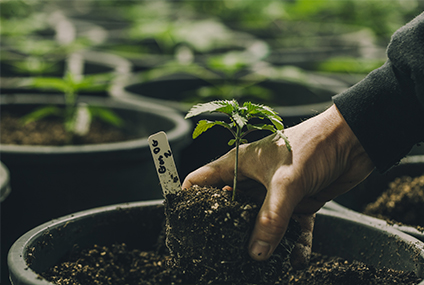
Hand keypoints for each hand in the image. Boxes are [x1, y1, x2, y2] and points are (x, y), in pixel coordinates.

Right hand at [182, 104, 373, 267]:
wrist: (354, 140)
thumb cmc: (312, 147)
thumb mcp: (286, 182)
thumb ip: (270, 218)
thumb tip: (255, 254)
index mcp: (238, 164)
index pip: (200, 182)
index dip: (188, 201)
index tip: (183, 226)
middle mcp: (251, 179)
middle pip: (229, 208)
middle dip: (227, 231)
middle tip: (222, 254)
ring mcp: (274, 192)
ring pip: (260, 222)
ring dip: (263, 243)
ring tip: (261, 265)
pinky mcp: (296, 202)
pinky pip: (290, 228)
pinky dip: (294, 244)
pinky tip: (297, 260)